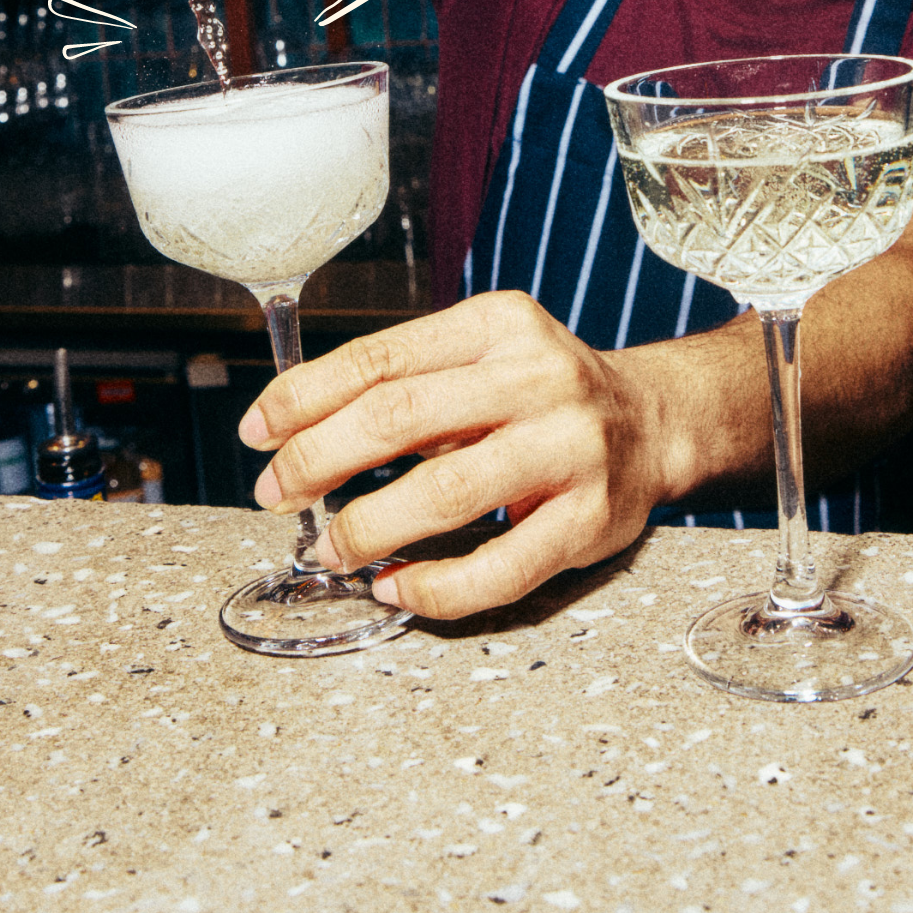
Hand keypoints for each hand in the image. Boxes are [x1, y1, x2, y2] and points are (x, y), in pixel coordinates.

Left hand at [239, 291, 672, 619]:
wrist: (655, 422)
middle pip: (400, 417)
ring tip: (332, 548)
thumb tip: (292, 431)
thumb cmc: (543, 395)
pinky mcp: (590, 518)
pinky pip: (499, 566)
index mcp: (500, 325)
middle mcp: (540, 376)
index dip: (304, 398)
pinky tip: (398, 586)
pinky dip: (435, 586)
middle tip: (277, 493)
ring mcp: (571, 448)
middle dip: (318, 461)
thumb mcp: (484, 356)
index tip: (257, 433)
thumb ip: (405, 381)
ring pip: (446, 491)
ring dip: (368, 527)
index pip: (381, 358)